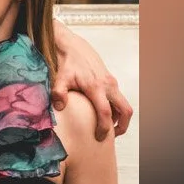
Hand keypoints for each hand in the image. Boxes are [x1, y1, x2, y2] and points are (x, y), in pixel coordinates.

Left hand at [51, 24, 132, 138]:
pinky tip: (100, 114)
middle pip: (126, 111)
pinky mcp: (110, 81)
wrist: (72, 45)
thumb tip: (60, 108)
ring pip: (123, 105)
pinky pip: (118, 99)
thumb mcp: (59, 77)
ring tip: (104, 128)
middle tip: (110, 137)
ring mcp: (111, 82)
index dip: (104, 128)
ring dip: (118, 118)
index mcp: (96, 86)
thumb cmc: (66, 62)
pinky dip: (114, 109)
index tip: (99, 138)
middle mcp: (109, 85)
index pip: (106, 113)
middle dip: (122, 127)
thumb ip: (58, 92)